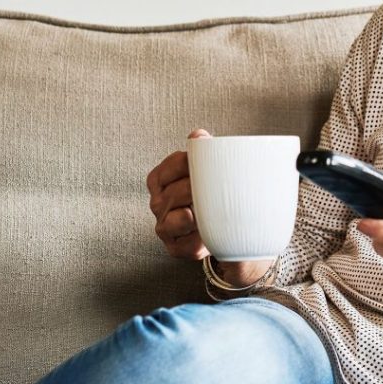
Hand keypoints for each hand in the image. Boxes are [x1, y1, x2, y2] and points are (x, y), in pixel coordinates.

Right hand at [146, 128, 211, 260]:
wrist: (225, 225)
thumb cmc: (212, 192)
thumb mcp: (208, 170)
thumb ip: (202, 152)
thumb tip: (198, 136)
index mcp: (160, 180)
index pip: (168, 169)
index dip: (188, 166)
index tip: (205, 165)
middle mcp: (158, 203)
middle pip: (173, 194)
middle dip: (196, 192)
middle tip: (216, 190)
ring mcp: (164, 226)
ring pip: (175, 221)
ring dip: (196, 217)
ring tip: (211, 212)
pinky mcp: (176, 247)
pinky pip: (186, 246)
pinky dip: (200, 241)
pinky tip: (210, 234)